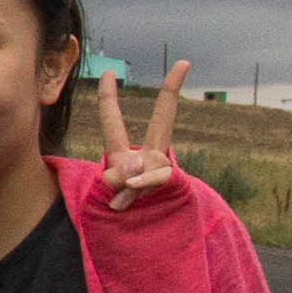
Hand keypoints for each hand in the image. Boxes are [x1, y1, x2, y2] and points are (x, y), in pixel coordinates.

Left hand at [88, 60, 193, 209]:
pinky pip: (150, 179)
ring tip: (123, 198)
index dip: (107, 97)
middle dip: (171, 91)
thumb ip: (118, 180)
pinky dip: (137, 189)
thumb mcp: (112, 192)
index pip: (112, 121)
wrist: (150, 230)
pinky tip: (129, 197)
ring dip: (127, 184)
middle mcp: (148, 153)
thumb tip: (133, 173)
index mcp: (123, 151)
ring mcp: (161, 166)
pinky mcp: (170, 181)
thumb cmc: (125, 205)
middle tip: (184, 62)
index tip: (108, 71)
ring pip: (143, 161)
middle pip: (162, 119)